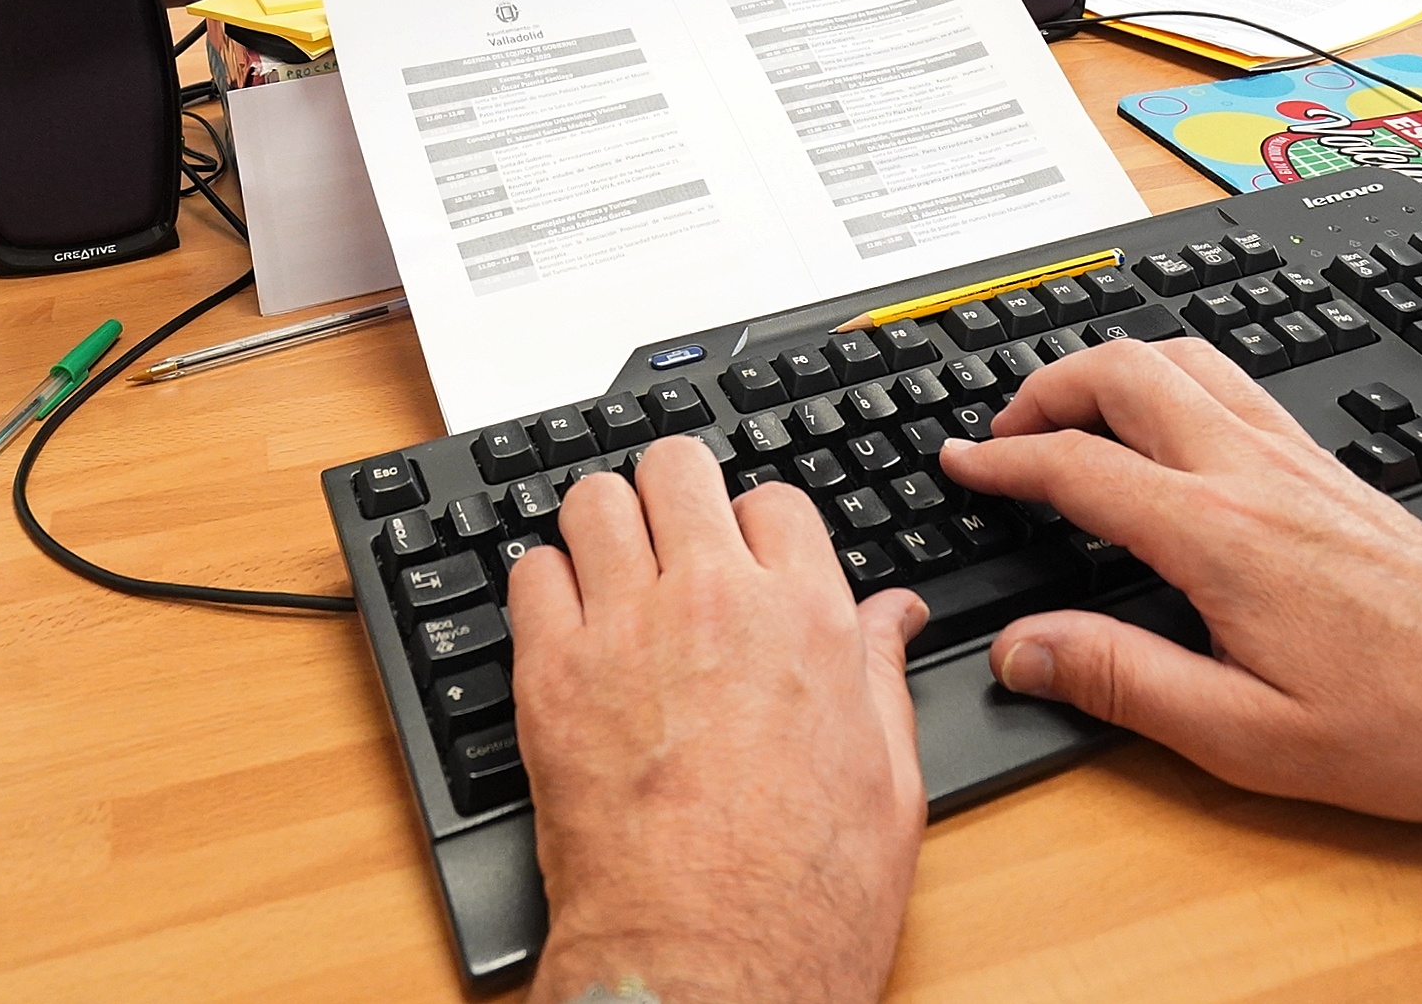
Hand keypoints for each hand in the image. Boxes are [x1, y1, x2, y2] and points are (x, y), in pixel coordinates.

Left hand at [509, 436, 930, 1003]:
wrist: (708, 964)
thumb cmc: (804, 896)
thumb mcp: (890, 781)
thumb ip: (881, 673)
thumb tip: (892, 614)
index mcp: (807, 617)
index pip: (774, 499)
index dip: (758, 526)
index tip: (746, 556)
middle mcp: (714, 601)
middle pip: (678, 468)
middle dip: (675, 493)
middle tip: (669, 534)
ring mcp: (625, 630)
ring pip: (594, 501)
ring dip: (604, 526)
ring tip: (610, 569)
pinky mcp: (551, 675)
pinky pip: (529, 575)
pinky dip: (544, 586)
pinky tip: (564, 624)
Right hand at [939, 335, 1421, 826]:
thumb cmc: (1406, 726)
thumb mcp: (1243, 736)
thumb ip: (1121, 682)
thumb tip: (1024, 650)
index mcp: (1220, 535)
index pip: (1079, 467)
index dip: (1002, 461)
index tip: (958, 465)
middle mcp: (1257, 474)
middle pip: (1126, 371)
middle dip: (1045, 385)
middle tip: (1002, 431)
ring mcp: (1300, 460)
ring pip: (1185, 357)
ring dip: (1110, 368)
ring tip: (1069, 413)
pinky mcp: (1332, 469)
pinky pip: (1234, 383)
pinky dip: (1173, 379)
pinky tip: (1168, 425)